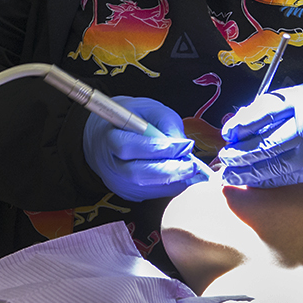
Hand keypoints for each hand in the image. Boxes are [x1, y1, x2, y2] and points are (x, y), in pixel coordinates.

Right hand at [81, 95, 208, 201]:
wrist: (110, 135)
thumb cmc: (131, 119)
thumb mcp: (148, 108)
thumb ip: (166, 122)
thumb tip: (183, 144)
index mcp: (109, 138)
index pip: (129, 147)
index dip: (159, 148)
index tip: (185, 144)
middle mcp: (110, 164)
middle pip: (138, 173)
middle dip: (169, 171)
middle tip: (192, 166)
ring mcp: (118, 182)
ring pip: (146, 188)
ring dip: (173, 181)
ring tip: (191, 170)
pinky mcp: (129, 193)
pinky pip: (152, 194)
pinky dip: (170, 187)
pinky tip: (181, 176)